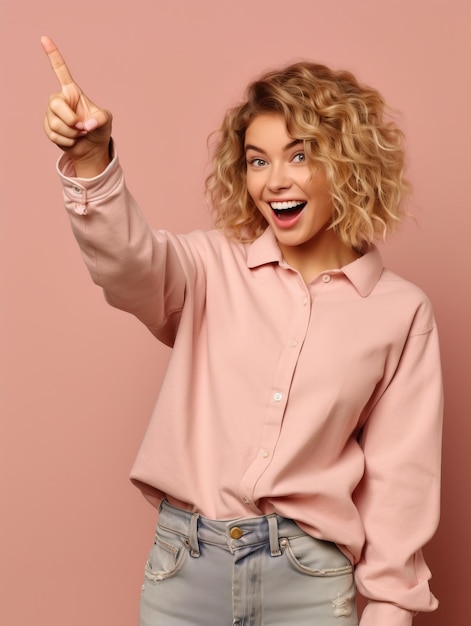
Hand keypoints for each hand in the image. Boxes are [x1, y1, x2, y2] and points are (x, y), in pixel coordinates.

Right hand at [41, 35, 111, 176]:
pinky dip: (68, 142)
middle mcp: (60, 100)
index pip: (61, 71)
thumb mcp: (106, 121)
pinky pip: (54, 135)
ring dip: (72, 134)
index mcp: (72, 92)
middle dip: (70, 120)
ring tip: (80, 134)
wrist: (92, 147)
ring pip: (55, 123)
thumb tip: (86, 125)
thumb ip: (100, 119)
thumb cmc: (99, 129)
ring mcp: (52, 114)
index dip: (53, 55)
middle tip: (82, 128)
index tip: (44, 38)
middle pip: (54, 104)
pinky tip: (73, 141)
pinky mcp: (49, 128)